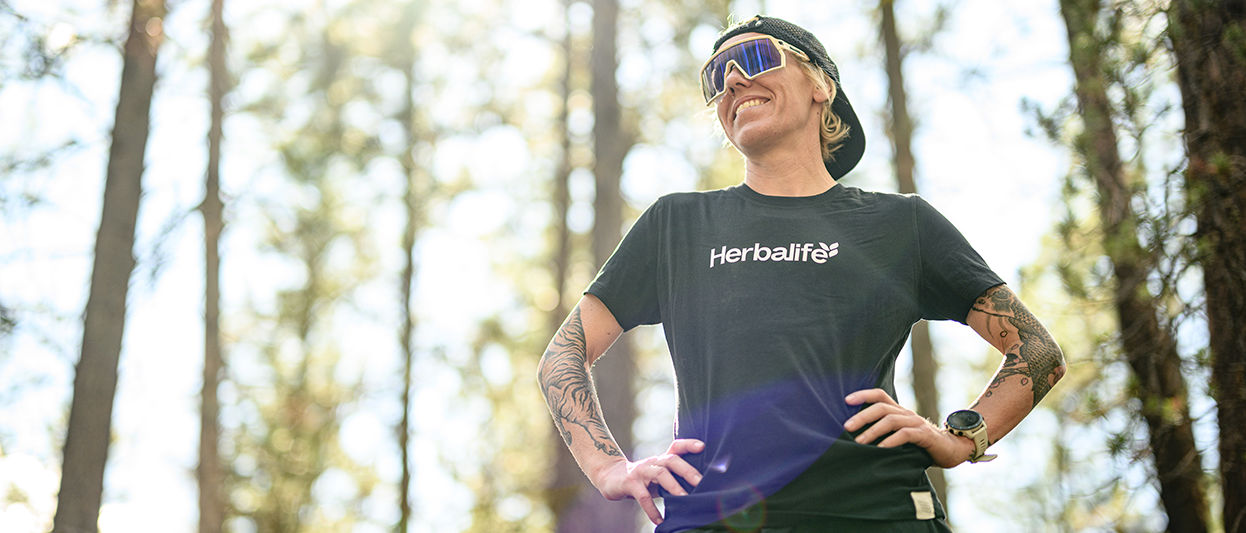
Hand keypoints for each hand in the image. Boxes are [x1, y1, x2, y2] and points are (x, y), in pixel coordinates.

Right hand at [590, 439, 704, 524]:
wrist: (610, 476)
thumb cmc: (640, 478)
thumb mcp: (657, 475)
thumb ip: (673, 478)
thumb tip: (697, 491)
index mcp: (661, 460)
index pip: (676, 447)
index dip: (689, 445)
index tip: (702, 447)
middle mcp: (653, 462)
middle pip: (672, 460)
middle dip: (688, 470)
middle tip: (701, 483)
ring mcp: (641, 471)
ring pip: (660, 474)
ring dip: (674, 486)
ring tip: (685, 499)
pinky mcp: (630, 483)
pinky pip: (643, 497)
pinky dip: (652, 510)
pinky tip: (659, 520)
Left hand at [843, 388, 974, 467]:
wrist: (950, 450)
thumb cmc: (920, 444)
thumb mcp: (900, 434)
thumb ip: (884, 431)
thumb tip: (856, 436)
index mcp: (899, 411)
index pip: (880, 395)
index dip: (863, 395)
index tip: (846, 400)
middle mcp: (906, 413)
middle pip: (881, 407)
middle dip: (862, 416)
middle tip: (846, 427)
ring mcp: (916, 422)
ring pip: (891, 420)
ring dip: (873, 431)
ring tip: (859, 442)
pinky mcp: (925, 435)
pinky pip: (905, 434)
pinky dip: (891, 441)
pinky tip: (880, 449)